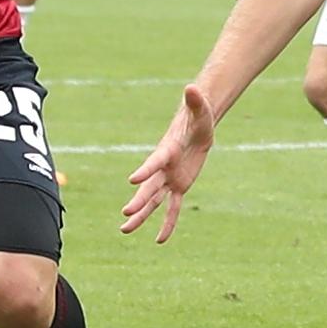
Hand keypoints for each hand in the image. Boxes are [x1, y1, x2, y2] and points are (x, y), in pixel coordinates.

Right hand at [121, 86, 216, 242]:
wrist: (197, 128)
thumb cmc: (198, 117)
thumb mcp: (201, 111)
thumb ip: (195, 101)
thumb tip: (192, 87)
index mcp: (167, 150)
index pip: (155, 162)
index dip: (145, 170)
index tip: (132, 180)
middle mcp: (164, 168)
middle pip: (149, 187)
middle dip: (139, 201)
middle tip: (126, 214)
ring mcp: (169, 179)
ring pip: (153, 201)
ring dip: (142, 216)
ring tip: (125, 230)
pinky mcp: (179, 186)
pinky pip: (172, 208)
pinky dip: (168, 223)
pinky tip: (160, 240)